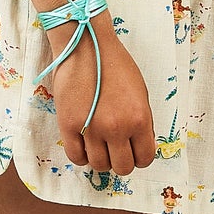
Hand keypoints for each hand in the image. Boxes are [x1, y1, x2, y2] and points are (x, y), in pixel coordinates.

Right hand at [50, 27, 155, 174]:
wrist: (87, 46)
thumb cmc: (116, 65)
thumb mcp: (140, 93)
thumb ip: (141, 121)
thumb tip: (139, 145)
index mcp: (139, 118)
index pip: (144, 158)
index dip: (140, 158)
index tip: (134, 152)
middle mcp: (117, 128)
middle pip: (122, 167)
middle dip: (121, 161)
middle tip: (116, 150)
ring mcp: (91, 128)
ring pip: (99, 165)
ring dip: (101, 159)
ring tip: (99, 146)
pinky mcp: (68, 125)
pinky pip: (76, 157)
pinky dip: (82, 156)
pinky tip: (84, 146)